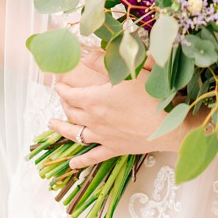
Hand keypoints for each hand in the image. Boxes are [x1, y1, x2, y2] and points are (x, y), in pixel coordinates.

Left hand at [50, 44, 193, 169]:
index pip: (70, 93)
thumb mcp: (128, 72)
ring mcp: (102, 136)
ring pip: (75, 133)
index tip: (58, 83)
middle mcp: (93, 119)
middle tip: (62, 97)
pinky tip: (72, 164)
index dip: (62, 88)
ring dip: (61, 128)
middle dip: (64, 102)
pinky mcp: (113, 148)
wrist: (167, 125)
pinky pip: (92, 156)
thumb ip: (103, 62)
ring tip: (51, 124)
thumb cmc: (150, 95)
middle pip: (71, 111)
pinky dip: (80, 161)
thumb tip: (82, 53)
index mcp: (93, 100)